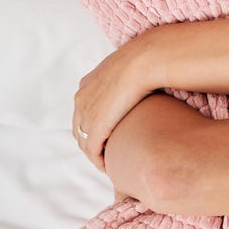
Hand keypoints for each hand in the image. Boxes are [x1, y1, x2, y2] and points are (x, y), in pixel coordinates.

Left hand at [73, 31, 159, 172]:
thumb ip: (130, 78)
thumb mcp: (131, 68)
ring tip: (109, 163)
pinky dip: (98, 161)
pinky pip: (92, 151)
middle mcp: (82, 98)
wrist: (144, 61)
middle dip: (90, 143)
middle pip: (79, 128)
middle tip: (106, 154)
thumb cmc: (146, 62)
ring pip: (83, 142)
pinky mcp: (95, 127)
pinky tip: (109, 167)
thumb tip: (148, 82)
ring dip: (94, 154)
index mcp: (87, 84)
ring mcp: (86, 113)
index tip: (108, 135)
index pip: (83, 111)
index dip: (93, 126)